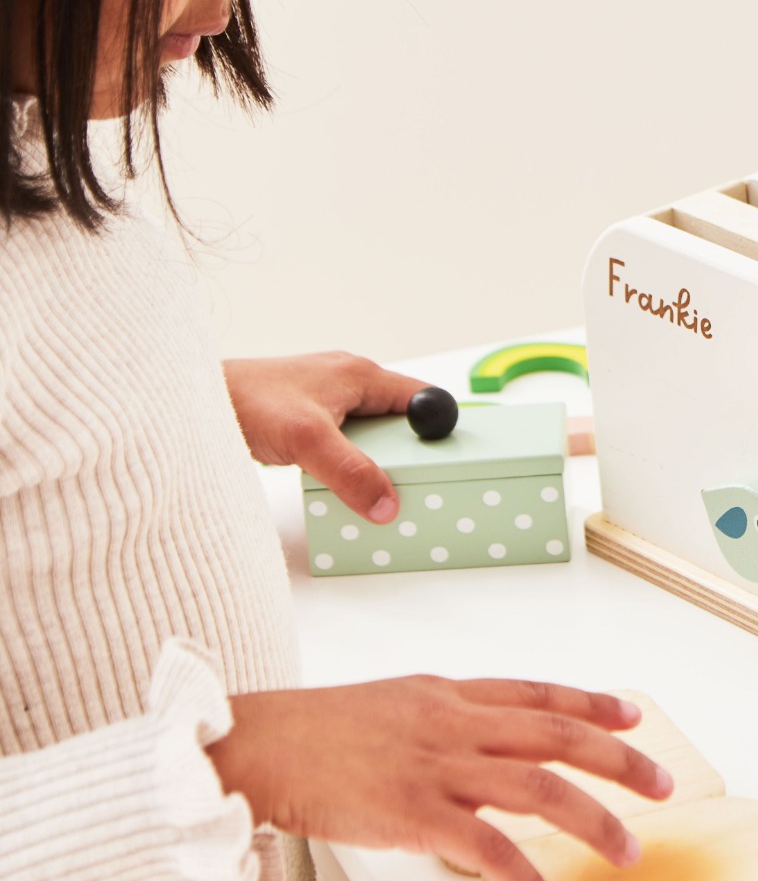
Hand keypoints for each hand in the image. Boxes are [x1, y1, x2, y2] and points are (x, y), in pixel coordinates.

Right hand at [205, 677, 673, 880]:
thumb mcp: (394, 704)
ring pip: (539, 787)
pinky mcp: (415, 813)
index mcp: (452, 694)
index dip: (593, 702)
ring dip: (593, 820)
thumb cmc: (319, 729)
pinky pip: (488, 850)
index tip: (633, 714)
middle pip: (557, 734)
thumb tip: (484, 741)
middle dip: (619, 758)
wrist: (262, 745)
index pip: (540, 693)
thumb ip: (444, 721)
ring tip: (628, 849)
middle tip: (662, 782)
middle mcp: (455, 722)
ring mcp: (438, 765)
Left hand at [223, 352, 429, 522]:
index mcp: (359, 374)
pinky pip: (345, 446)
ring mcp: (327, 403)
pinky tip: (340, 487)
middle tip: (412, 485)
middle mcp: (348, 384)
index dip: (439, 428)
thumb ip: (351, 472)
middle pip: (399, 422)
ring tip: (376, 492)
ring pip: (371, 437)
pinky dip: (349, 467)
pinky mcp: (307, 422)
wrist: (188, 403)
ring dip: (375, 464)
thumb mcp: (308, 439)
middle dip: (408, 454)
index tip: (447, 461)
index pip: (421, 398)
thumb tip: (388, 505)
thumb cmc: (246, 402)